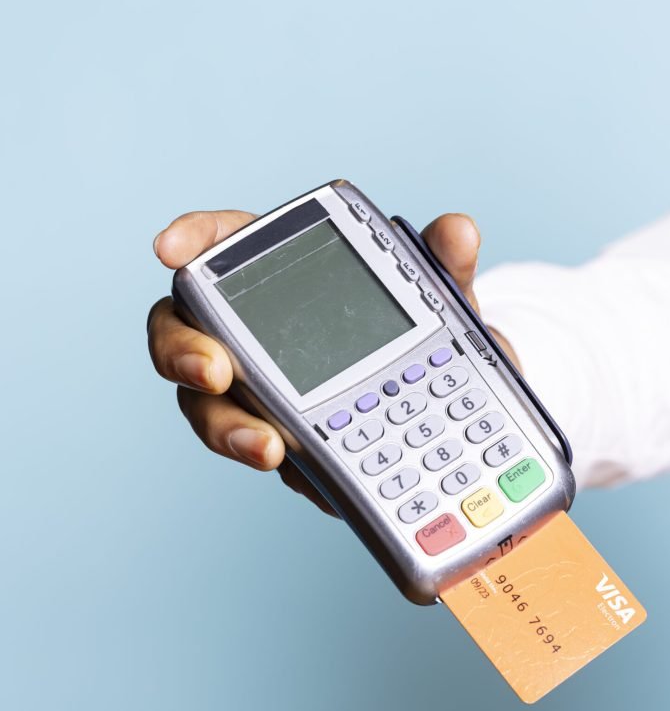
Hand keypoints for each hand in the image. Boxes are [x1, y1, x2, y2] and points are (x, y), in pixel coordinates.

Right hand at [147, 209, 511, 515]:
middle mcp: (255, 333)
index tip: (170, 247)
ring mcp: (260, 394)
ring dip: (228, 430)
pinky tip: (316, 480)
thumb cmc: (427, 333)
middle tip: (216, 371)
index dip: (192, 238)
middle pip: (183, 335)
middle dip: (184, 351)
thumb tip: (458, 230)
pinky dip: (288, 470)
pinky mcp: (285, 444)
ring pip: (209, 410)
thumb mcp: (441, 298)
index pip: (225, 243)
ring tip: (269, 447)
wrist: (451, 405)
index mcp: (286, 275)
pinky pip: (269, 457)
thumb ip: (444, 261)